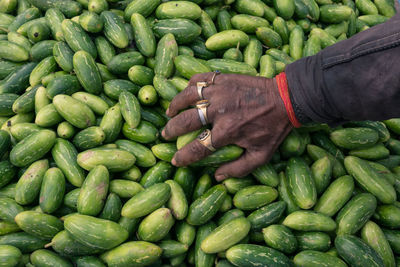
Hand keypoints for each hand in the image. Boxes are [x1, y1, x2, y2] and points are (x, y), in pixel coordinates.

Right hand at [162, 72, 292, 181]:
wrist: (287, 98)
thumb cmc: (274, 128)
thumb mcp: (261, 155)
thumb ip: (238, 169)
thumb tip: (217, 176)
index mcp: (227, 132)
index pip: (197, 147)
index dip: (183, 156)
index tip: (175, 160)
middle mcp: (218, 111)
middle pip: (186, 121)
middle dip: (171, 129)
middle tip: (165, 134)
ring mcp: (220, 91)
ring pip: (188, 96)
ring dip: (175, 105)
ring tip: (169, 111)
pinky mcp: (223, 78)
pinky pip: (200, 78)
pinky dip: (189, 84)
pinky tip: (186, 91)